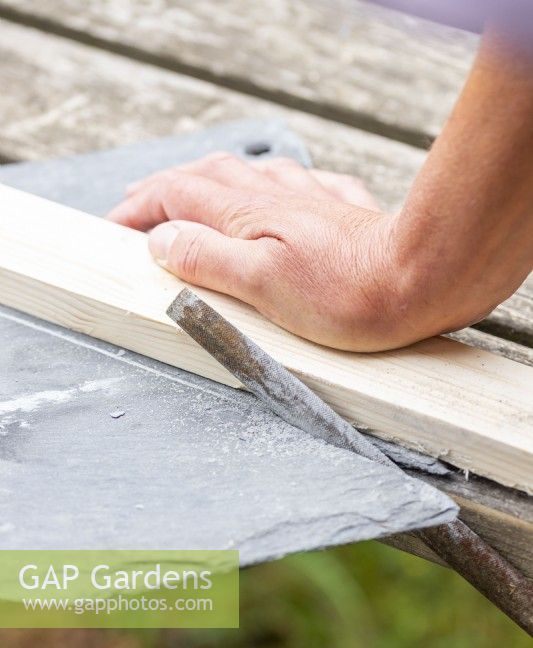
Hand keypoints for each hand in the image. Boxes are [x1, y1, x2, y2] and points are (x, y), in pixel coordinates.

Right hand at [106, 154, 468, 350]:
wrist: (424, 277)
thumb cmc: (349, 293)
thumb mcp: (262, 285)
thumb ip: (208, 259)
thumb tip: (163, 241)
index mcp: (247, 215)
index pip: (175, 198)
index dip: (140, 211)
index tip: (115, 228)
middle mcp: (275, 197)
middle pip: (206, 178)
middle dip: (166, 192)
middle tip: (141, 209)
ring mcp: (310, 200)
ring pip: (248, 178)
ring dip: (211, 185)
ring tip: (194, 198)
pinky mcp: (341, 212)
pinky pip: (295, 186)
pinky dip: (268, 190)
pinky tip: (275, 197)